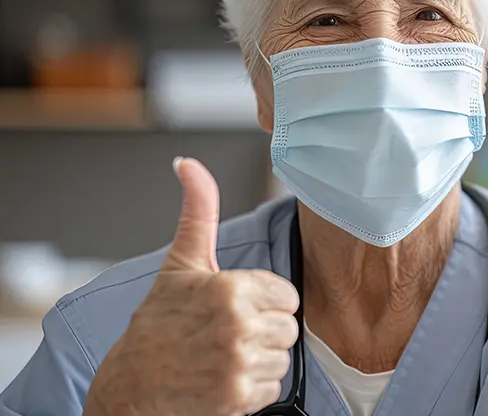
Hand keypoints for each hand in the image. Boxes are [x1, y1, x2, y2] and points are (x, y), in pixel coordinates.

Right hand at [84, 158, 299, 415]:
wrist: (130, 389)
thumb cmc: (157, 325)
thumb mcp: (180, 264)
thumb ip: (198, 212)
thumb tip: (188, 164)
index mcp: (230, 288)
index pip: (287, 295)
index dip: (265, 302)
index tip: (236, 308)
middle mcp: (238, 325)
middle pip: (289, 327)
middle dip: (263, 331)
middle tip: (226, 333)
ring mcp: (240, 363)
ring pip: (283, 357)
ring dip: (259, 360)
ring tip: (222, 356)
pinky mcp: (240, 398)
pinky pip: (274, 387)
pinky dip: (253, 389)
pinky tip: (223, 379)